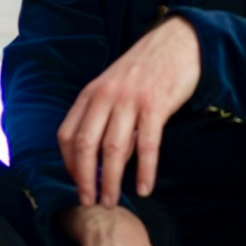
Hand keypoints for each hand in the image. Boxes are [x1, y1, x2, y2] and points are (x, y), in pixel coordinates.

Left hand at [57, 17, 200, 206]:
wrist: (177, 43)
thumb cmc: (147, 69)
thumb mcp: (116, 87)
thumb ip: (106, 116)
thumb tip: (102, 155)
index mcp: (91, 94)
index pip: (68, 134)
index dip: (69, 164)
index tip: (76, 184)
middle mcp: (105, 97)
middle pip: (86, 145)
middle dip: (84, 179)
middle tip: (88, 202)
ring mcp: (130, 101)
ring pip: (113, 149)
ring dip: (111, 181)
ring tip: (111, 202)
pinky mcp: (155, 105)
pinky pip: (147, 145)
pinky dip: (145, 170)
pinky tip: (144, 188)